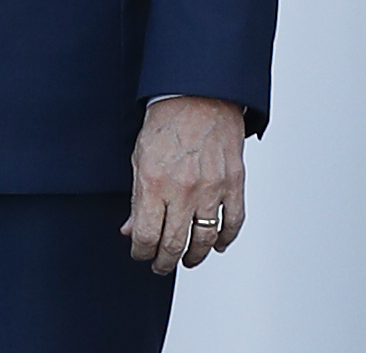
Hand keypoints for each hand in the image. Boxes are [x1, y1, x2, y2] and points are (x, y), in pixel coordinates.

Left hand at [124, 96, 245, 273]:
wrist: (199, 99)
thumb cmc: (166, 124)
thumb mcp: (139, 158)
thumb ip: (137, 198)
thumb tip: (131, 229)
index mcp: (154, 181)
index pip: (146, 233)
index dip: (142, 250)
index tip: (140, 254)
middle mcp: (184, 189)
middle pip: (175, 242)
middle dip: (165, 260)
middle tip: (161, 265)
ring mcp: (212, 188)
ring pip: (205, 239)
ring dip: (195, 256)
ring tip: (187, 260)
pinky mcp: (234, 184)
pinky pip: (233, 222)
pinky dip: (226, 239)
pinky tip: (218, 246)